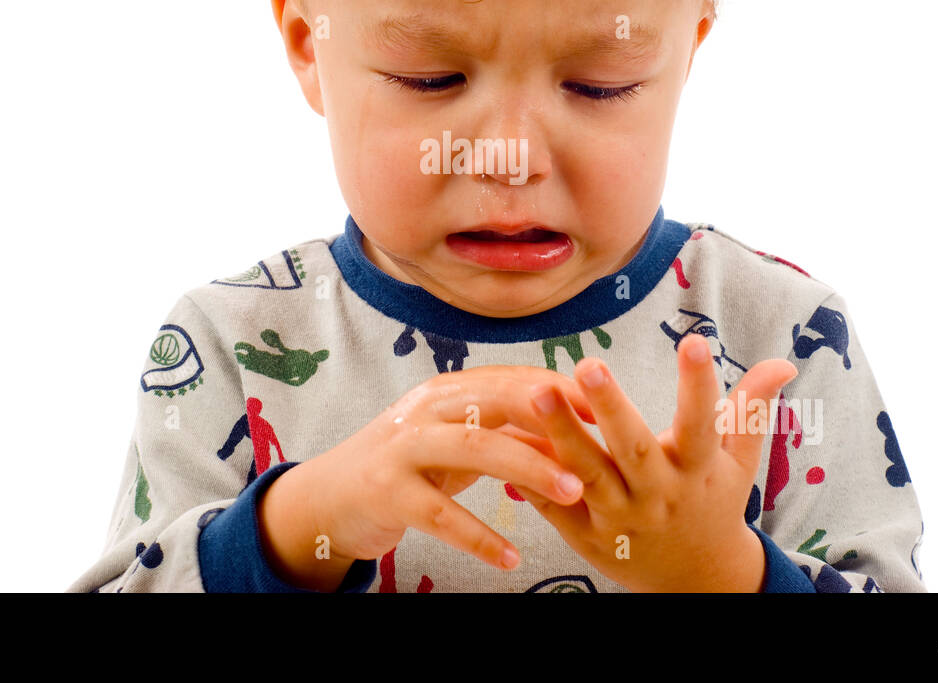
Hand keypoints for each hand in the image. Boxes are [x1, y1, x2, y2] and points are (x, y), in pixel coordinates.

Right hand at [284, 366, 597, 575]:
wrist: (331, 496)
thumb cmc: (410, 466)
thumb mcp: (461, 445)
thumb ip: (512, 439)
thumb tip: (575, 443)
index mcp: (449, 390)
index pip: (513, 380)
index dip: (561, 391)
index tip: (606, 408)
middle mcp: (426, 409)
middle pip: (497, 401)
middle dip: (552, 419)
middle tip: (601, 446)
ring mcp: (403, 447)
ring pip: (475, 448)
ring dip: (529, 468)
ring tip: (573, 494)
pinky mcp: (386, 491)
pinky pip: (440, 515)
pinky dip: (479, 536)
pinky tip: (511, 557)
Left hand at [513, 335, 796, 591]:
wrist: (694, 579)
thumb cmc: (714, 503)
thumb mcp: (739, 462)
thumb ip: (751, 409)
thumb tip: (784, 361)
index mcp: (698, 471)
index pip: (703, 424)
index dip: (700, 385)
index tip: (694, 341)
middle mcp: (659, 494)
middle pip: (634, 450)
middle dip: (612, 408)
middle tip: (589, 365)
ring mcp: (621, 517)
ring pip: (588, 474)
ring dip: (561, 435)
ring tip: (535, 392)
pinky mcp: (586, 535)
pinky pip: (555, 501)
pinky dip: (532, 474)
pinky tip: (509, 437)